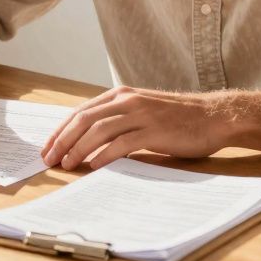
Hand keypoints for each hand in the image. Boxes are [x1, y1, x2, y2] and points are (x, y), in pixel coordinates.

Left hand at [41, 86, 230, 169]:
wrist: (213, 116)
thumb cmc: (177, 118)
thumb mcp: (142, 111)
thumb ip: (118, 120)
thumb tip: (88, 142)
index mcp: (121, 95)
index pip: (81, 112)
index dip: (60, 130)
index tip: (47, 148)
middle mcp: (127, 100)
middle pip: (84, 119)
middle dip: (62, 140)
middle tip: (49, 159)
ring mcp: (140, 114)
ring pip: (99, 130)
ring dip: (78, 149)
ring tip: (66, 165)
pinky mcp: (154, 131)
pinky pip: (122, 143)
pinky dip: (104, 155)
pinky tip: (94, 166)